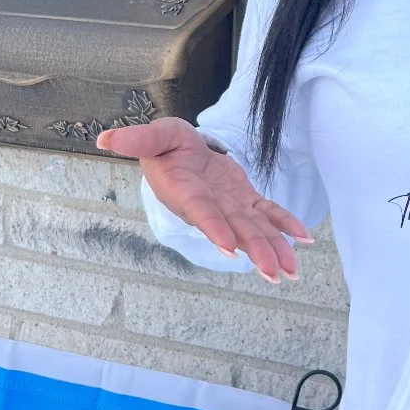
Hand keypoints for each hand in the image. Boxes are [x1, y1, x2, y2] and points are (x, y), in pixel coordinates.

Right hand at [95, 118, 311, 282]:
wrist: (181, 151)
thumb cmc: (166, 146)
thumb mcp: (154, 135)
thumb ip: (137, 139)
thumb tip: (105, 140)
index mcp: (185, 193)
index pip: (202, 212)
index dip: (215, 228)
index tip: (230, 247)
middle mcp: (210, 207)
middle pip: (235, 230)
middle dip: (255, 251)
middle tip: (273, 273)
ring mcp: (229, 206)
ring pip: (255, 229)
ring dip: (274, 249)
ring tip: (292, 272)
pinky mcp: (244, 200)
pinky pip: (268, 215)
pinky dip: (286, 225)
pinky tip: (304, 241)